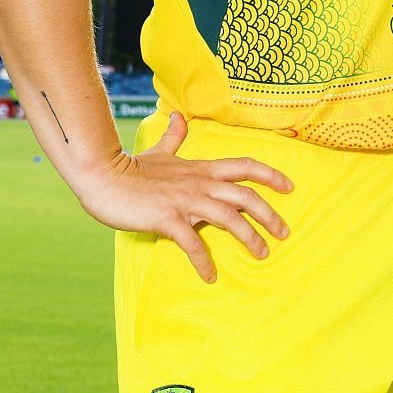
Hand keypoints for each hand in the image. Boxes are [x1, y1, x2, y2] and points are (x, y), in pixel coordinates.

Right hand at [71, 112, 292, 283]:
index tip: (290, 187)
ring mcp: (185, 200)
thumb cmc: (131, 168)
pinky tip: (210, 276)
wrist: (102, 175)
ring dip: (249, 238)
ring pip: (229, 218)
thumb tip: (179, 117)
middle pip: (246, 196)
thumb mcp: (159, 151)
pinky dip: (204, 260)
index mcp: (202, 169)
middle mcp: (200, 183)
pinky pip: (193, 242)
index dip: (270, 175)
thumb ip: (175, 138)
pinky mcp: (167, 218)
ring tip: (261, 254)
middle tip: (284, 233)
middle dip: (270, 214)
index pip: (245, 166)